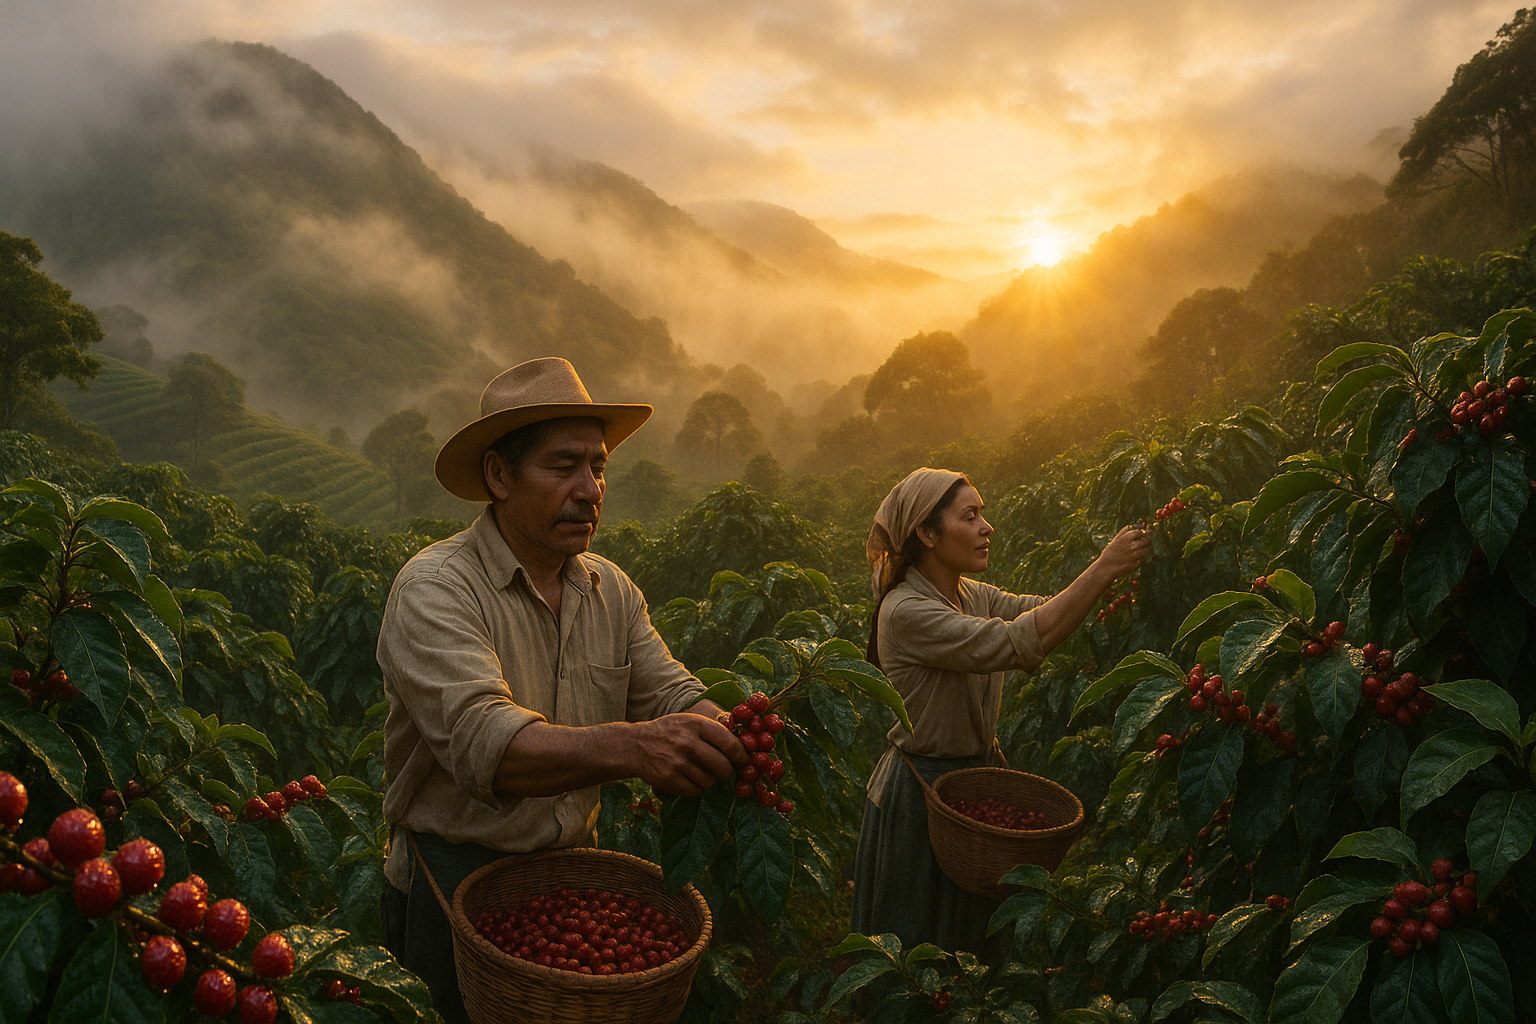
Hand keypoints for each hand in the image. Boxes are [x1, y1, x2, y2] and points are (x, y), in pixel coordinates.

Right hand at [631, 713, 748, 795]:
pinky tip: (690, 779)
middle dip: (728, 772)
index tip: (743, 760)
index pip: (730, 743)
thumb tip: (744, 746)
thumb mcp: (689, 721)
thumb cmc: (668, 732)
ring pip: (710, 781)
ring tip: (702, 772)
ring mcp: (677, 762)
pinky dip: (697, 788)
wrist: (634, 746)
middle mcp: (687, 742)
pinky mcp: (669, 779)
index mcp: (695, 724)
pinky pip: (696, 791)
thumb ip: (713, 730)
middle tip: (725, 771)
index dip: (741, 755)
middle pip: (723, 766)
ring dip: (710, 780)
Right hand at [1097, 526, 1149, 578]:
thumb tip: (1138, 524)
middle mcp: (1131, 547)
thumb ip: (1126, 531)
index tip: (1142, 534)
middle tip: (1146, 541)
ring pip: (1146, 549)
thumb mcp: (1116, 540)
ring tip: (1141, 549)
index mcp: (1125, 539)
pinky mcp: (1135, 564)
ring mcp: (1134, 556)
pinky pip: (1141, 558)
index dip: (1142, 533)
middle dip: (1147, 540)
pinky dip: (1140, 557)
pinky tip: (1134, 558)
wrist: (1106, 568)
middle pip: (1145, 540)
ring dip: (1146, 548)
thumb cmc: (1110, 552)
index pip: (1140, 532)